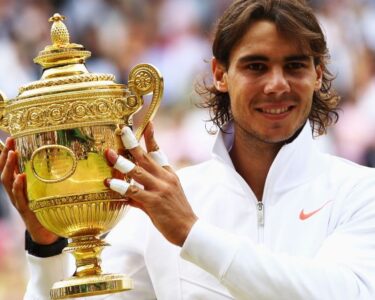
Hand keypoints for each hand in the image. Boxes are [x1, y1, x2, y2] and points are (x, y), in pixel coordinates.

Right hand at [0, 137, 57, 244]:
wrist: (47, 232)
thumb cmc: (47, 208)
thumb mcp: (47, 189)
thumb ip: (49, 177)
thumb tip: (63, 158)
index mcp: (20, 186)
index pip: (9, 167)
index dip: (7, 153)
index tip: (12, 138)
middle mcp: (16, 192)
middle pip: (4, 172)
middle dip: (5, 156)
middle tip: (10, 142)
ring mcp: (19, 201)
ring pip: (8, 182)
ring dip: (9, 167)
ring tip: (13, 154)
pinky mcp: (26, 210)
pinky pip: (19, 197)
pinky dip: (18, 186)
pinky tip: (21, 176)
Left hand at [105, 123, 197, 245]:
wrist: (189, 229)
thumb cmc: (176, 213)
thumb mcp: (165, 196)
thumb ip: (145, 192)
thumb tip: (127, 193)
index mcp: (169, 174)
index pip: (159, 152)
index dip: (151, 137)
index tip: (146, 123)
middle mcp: (165, 178)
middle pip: (146, 156)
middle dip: (132, 142)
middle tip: (121, 130)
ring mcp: (160, 189)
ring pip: (138, 171)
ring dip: (122, 162)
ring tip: (109, 154)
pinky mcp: (154, 202)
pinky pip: (134, 192)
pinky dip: (121, 187)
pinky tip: (109, 183)